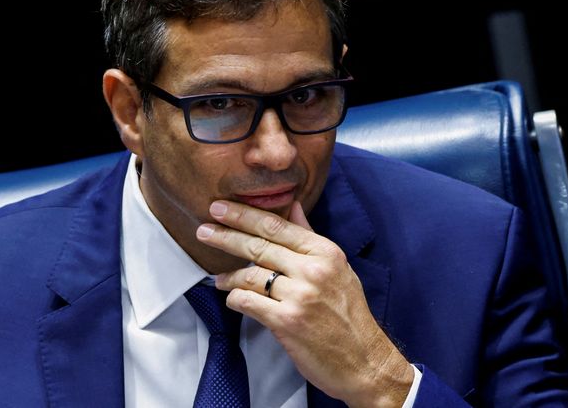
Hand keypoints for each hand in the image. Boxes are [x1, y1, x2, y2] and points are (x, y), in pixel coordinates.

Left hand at [196, 200, 413, 407]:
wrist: (363, 359)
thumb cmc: (349, 315)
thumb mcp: (338, 268)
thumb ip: (310, 238)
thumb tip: (293, 208)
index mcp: (325, 253)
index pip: (277, 226)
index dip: (244, 215)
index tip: (221, 209)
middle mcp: (312, 270)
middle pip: (259, 245)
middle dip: (226, 236)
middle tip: (204, 230)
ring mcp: (299, 296)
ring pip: (250, 275)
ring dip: (228, 276)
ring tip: (217, 278)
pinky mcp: (286, 321)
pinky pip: (248, 302)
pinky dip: (235, 298)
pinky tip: (231, 298)